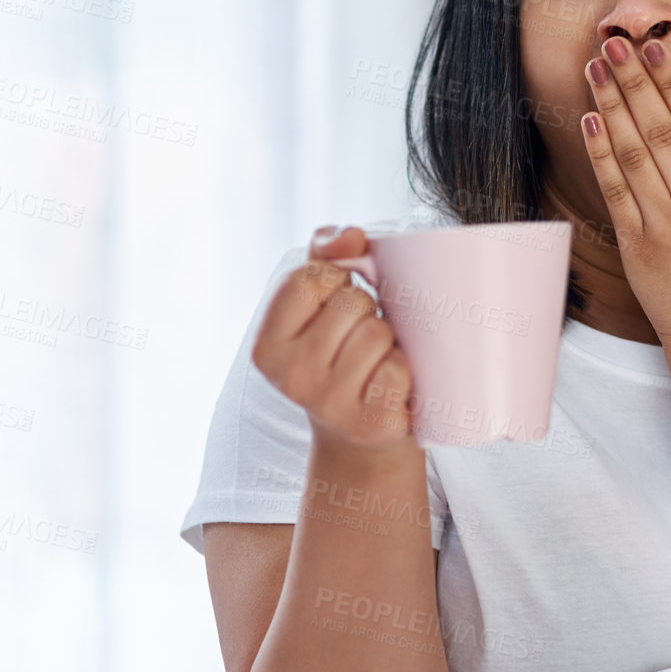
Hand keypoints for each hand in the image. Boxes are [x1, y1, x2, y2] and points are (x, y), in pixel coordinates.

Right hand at [250, 225, 418, 455]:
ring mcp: (329, 404)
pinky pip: (398, 368)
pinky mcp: (369, 423)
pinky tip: (390, 384)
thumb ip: (324, 254)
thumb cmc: (343, 352)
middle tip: (358, 338)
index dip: (336, 279)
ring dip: (388, 340)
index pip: (311, 277)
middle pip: (352, 302)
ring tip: (375, 360)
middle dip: (366, 310)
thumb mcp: (320, 302)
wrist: (364, 434)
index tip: (336, 303)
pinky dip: (404, 369)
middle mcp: (290, 378)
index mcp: (267, 346)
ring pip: (377, 333)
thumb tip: (351, 237)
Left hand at [580, 36, 670, 349]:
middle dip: (634, 81)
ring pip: (633, 153)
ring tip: (595, 68)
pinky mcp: (634, 244)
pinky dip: (601, 153)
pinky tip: (590, 120)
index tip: (655, 48)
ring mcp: (664, 224)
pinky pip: (614, 190)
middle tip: (614, 44)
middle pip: (660, 130)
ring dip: (611, 105)